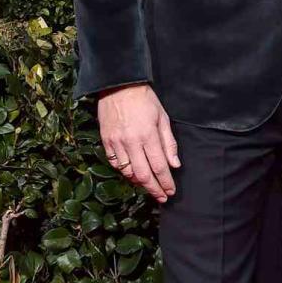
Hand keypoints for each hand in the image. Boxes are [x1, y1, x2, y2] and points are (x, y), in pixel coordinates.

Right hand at [97, 83, 179, 203]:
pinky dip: (124, 172)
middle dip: (154, 189)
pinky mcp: (105, 141)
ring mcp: (116, 142)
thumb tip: (175, 165)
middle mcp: (131, 142)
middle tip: (161, 197)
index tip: (170, 191)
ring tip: (149, 186)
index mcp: (148, 136)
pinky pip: (115, 163)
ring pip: (127, 172)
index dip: (166, 182)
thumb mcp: (163, 118)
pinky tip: (132, 174)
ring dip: (139, 182)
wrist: (119, 85)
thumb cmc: (145, 100)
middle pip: (143, 175)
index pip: (159, 167)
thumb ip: (169, 143)